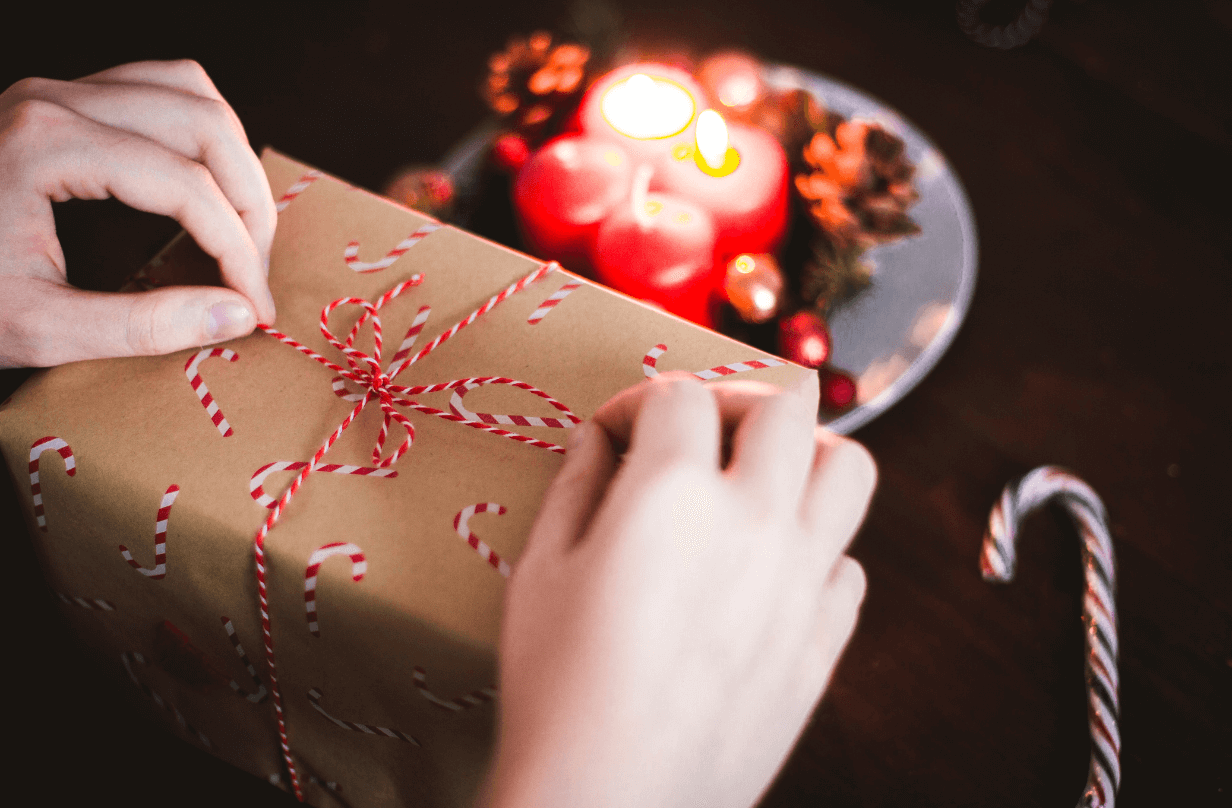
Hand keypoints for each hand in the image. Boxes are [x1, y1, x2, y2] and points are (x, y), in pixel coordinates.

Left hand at [0, 60, 276, 367]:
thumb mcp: (37, 326)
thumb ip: (141, 325)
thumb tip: (235, 314)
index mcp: (48, 145)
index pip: (186, 186)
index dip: (237, 251)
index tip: (253, 309)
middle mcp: (58, 100)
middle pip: (204, 124)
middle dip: (248, 204)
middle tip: (253, 273)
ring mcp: (60, 92)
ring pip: (191, 93)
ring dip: (232, 160)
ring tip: (242, 229)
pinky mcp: (64, 102)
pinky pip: (163, 90)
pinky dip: (202, 136)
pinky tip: (206, 188)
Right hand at [485, 372, 876, 807]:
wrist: (611, 803)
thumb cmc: (559, 689)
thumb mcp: (541, 571)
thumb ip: (577, 485)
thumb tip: (600, 440)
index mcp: (674, 493)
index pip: (680, 395)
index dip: (637, 402)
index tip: (617, 433)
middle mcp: (755, 521)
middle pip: (785, 405)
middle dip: (735, 398)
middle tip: (700, 430)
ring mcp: (802, 582)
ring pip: (849, 468)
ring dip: (805, 456)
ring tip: (759, 480)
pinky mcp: (823, 641)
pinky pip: (849, 565)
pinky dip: (817, 550)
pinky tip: (770, 571)